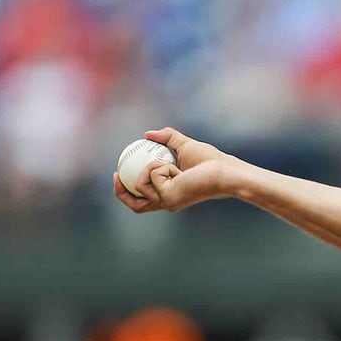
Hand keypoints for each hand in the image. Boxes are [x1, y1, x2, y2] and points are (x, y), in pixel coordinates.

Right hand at [113, 127, 234, 213]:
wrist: (222, 171)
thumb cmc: (210, 161)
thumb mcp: (183, 145)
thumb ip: (166, 137)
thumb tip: (147, 134)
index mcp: (168, 194)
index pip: (143, 200)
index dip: (126, 190)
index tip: (119, 171)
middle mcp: (167, 202)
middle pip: (136, 206)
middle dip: (121, 192)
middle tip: (117, 173)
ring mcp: (167, 202)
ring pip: (140, 184)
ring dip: (151, 167)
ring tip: (172, 165)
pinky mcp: (168, 198)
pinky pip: (152, 175)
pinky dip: (161, 167)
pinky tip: (178, 170)